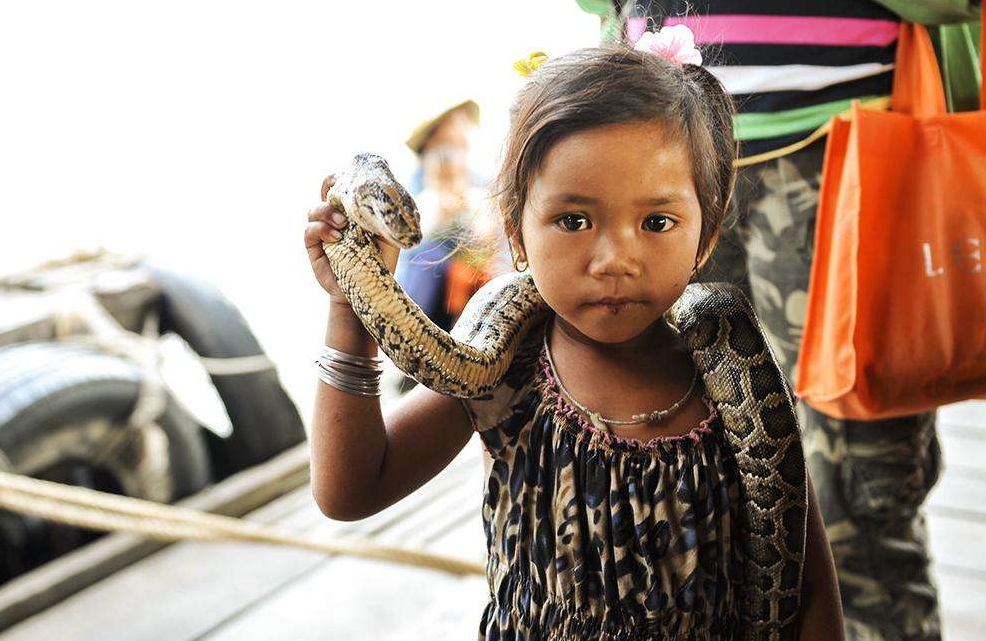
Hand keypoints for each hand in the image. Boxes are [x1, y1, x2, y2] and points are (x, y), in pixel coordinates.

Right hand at [305, 174, 400, 304]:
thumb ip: (388, 219)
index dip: (341, 177)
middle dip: (329, 185)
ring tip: (343, 223)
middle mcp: (335, 218)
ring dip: (327, 212)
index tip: (348, 174)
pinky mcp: (314, 247)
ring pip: (314, 210)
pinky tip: (336, 237)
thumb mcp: (389, 238)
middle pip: (324, 192)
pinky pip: (310, 230)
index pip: (342, 187)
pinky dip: (321, 229)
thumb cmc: (380, 263)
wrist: (368, 291)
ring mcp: (323, 231)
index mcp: (352, 211)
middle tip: (340, 193)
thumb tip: (394, 198)